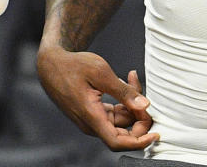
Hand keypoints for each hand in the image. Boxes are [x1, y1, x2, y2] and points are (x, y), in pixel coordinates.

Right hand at [37, 46, 157, 150]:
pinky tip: (124, 82)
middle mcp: (91, 123)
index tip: (155, 133)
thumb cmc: (72, 65)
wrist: (50, 64)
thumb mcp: (100, 72)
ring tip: (132, 77)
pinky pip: (112, 114)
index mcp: (91, 116)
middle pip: (123, 131)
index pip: (118, 142)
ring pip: (120, 120)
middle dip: (139, 115)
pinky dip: (122, 102)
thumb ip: (123, 91)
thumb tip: (144, 106)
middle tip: (142, 91)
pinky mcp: (91, 113)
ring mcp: (91, 119)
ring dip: (131, 103)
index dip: (139, 142)